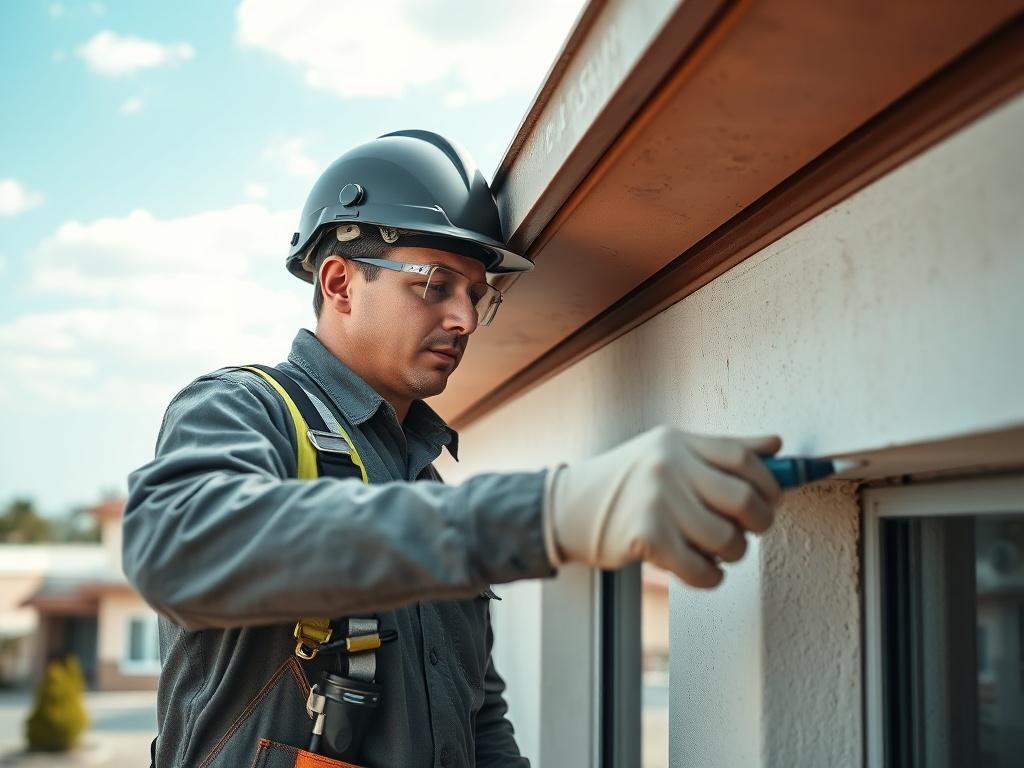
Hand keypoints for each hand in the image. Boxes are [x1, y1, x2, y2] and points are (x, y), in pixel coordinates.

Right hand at [543, 426, 782, 587]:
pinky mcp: (648, 538)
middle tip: (749, 531)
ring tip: (717, 551)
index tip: (773, 500)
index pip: (743, 458)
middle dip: (759, 524)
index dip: (770, 484)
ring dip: (732, 554)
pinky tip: (701, 569)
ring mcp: (657, 502)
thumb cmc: (626, 483)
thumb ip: (720, 450)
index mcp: (678, 442)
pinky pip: (702, 569)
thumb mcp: (668, 452)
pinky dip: (711, 577)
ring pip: (727, 540)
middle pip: (743, 500)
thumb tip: (776, 446)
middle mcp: (669, 466)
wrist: (568, 508)